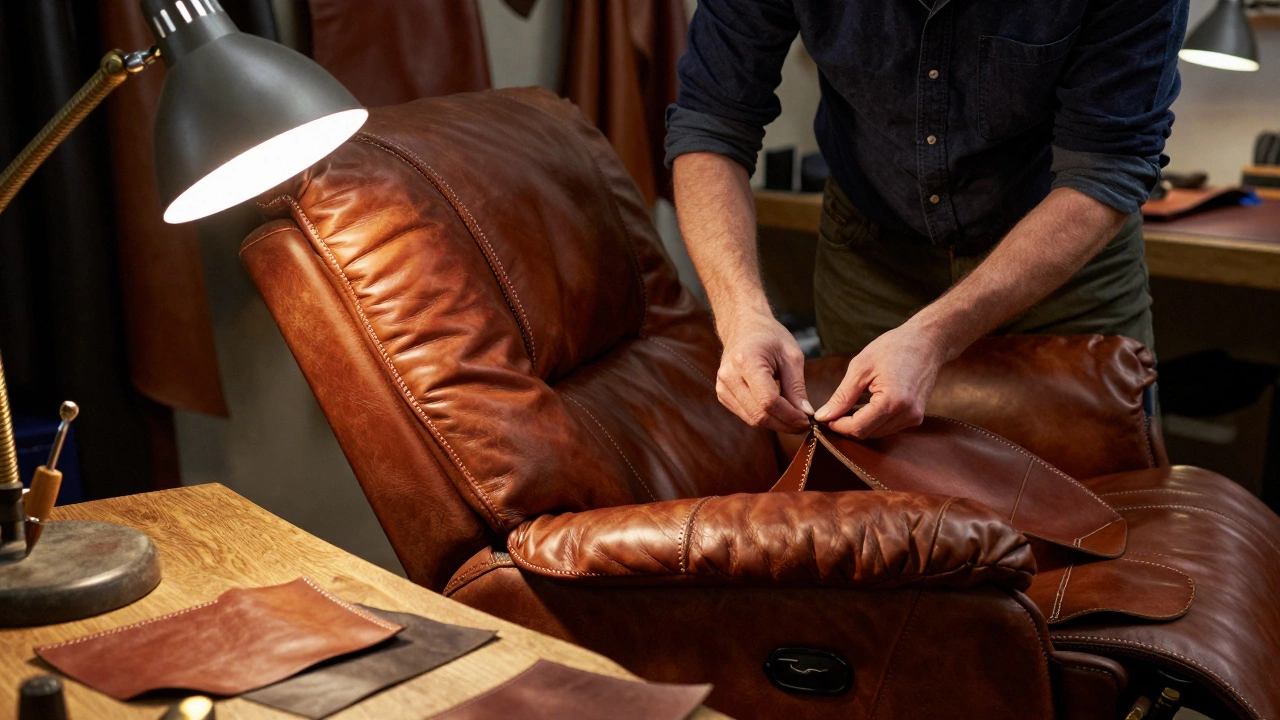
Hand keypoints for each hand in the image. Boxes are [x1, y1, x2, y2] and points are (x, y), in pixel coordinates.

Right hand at [715, 312, 812, 433]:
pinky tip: (778, 410)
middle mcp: (729, 376)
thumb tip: (806, 414)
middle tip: (804, 424)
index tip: (808, 420)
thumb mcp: (791, 356)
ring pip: (752, 419)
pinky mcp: (722, 394)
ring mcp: (722, 386)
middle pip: (759, 414)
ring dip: (776, 423)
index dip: (790, 415)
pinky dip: (764, 417)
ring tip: (794, 418)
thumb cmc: (770, 336)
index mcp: (746, 361)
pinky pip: (746, 415)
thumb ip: (796, 387)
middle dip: (785, 423)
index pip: (768, 401)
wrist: (742, 326)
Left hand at [813, 322, 946, 437]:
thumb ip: (842, 396)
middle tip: (833, 411)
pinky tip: (866, 405)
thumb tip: (824, 416)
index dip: (838, 426)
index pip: (858, 428)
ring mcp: (914, 417)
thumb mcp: (861, 368)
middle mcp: (907, 414)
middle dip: (847, 426)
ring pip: (877, 433)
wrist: (927, 341)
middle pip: (867, 433)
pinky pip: (888, 427)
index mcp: (893, 401)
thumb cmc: (894, 347)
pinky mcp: (916, 417)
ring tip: (849, 406)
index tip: (825, 417)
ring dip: (860, 424)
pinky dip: (873, 421)